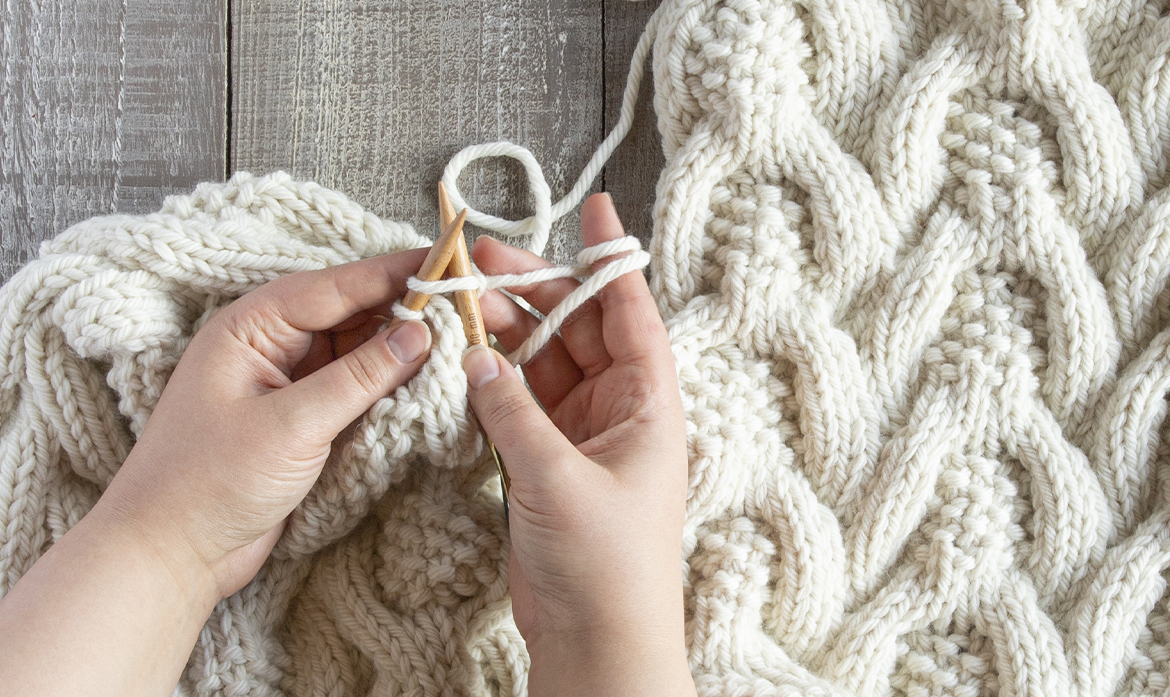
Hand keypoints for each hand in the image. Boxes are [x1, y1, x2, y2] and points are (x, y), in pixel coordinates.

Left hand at [98, 249, 433, 598]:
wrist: (170, 554)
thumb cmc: (209, 482)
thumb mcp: (291, 426)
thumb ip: (360, 377)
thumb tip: (419, 333)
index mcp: (251, 327)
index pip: (336, 286)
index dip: (394, 273)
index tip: (448, 260)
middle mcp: (270, 344)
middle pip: (350, 312)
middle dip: (404, 309)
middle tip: (465, 305)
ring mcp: (286, 381)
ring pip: (356, 349)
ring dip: (399, 348)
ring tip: (455, 341)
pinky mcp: (300, 417)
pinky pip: (352, 385)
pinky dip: (385, 383)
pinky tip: (422, 380)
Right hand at [464, 193, 695, 695]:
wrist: (595, 641)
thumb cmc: (606, 566)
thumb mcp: (559, 479)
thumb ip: (515, 412)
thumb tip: (479, 357)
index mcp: (648, 404)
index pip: (632, 313)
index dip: (612, 259)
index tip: (598, 207)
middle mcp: (619, 410)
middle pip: (577, 329)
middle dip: (533, 291)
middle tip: (480, 260)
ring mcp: (582, 435)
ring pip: (543, 362)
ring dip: (506, 332)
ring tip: (460, 301)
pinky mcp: (548, 461)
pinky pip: (520, 401)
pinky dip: (494, 378)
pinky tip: (465, 355)